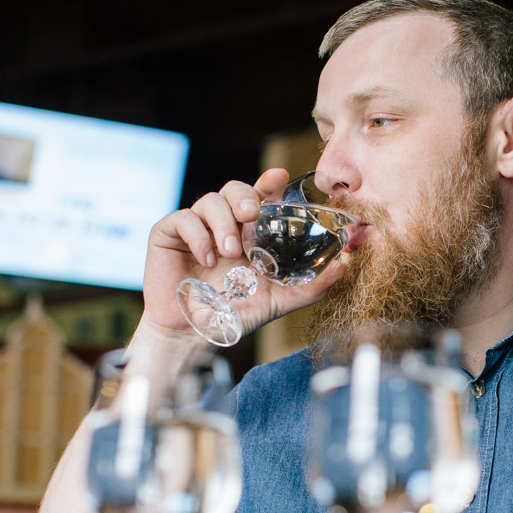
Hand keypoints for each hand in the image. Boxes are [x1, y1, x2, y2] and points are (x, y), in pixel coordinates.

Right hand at [139, 168, 346, 339]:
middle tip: (251, 216)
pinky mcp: (167, 234)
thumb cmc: (235, 313)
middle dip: (245, 197)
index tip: (278, 177)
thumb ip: (311, 285)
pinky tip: (206, 259)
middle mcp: (224, 224)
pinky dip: (197, 236)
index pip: (260, 197)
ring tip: (229, 253)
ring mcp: (196, 227)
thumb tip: (345, 266)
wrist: (195, 334)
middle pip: (235, 189)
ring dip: (222, 223)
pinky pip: (182, 218)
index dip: (268, 182)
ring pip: (209, 200)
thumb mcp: (279, 300)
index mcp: (249, 232)